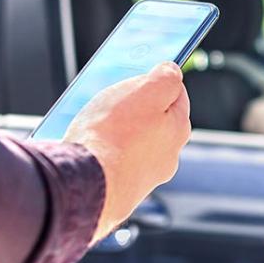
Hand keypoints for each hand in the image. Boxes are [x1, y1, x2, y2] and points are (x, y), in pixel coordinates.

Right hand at [63, 62, 190, 243]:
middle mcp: (167, 157)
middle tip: (112, 100)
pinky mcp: (121, 191)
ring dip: (118, 132)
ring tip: (93, 125)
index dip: (157, 82)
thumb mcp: (145, 91)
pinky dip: (105, 154)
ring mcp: (145, 177)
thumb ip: (165, 77)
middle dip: (136, 109)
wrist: (86, 184)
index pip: (177, 96)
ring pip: (133, 144)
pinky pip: (114, 163)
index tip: (141, 77)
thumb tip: (172, 70)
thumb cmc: (113, 135)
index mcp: (178, 130)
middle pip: (154, 121)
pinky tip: (89, 149)